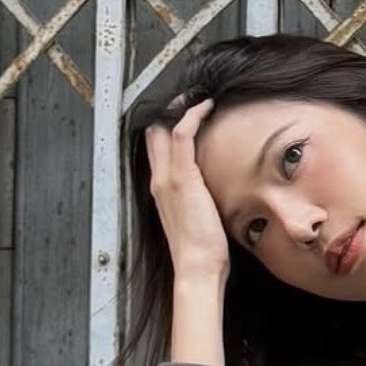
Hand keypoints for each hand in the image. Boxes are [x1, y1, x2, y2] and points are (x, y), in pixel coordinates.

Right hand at [144, 96, 230, 279]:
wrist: (196, 268)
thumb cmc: (200, 252)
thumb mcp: (196, 222)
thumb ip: (198, 204)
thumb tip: (211, 197)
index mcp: (162, 193)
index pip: (156, 150)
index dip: (166, 130)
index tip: (185, 117)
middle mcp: (159, 182)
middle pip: (153, 135)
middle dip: (169, 114)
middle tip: (189, 100)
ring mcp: (168, 178)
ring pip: (165, 129)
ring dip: (181, 109)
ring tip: (198, 97)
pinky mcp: (183, 177)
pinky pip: (182, 134)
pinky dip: (193, 116)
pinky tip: (205, 107)